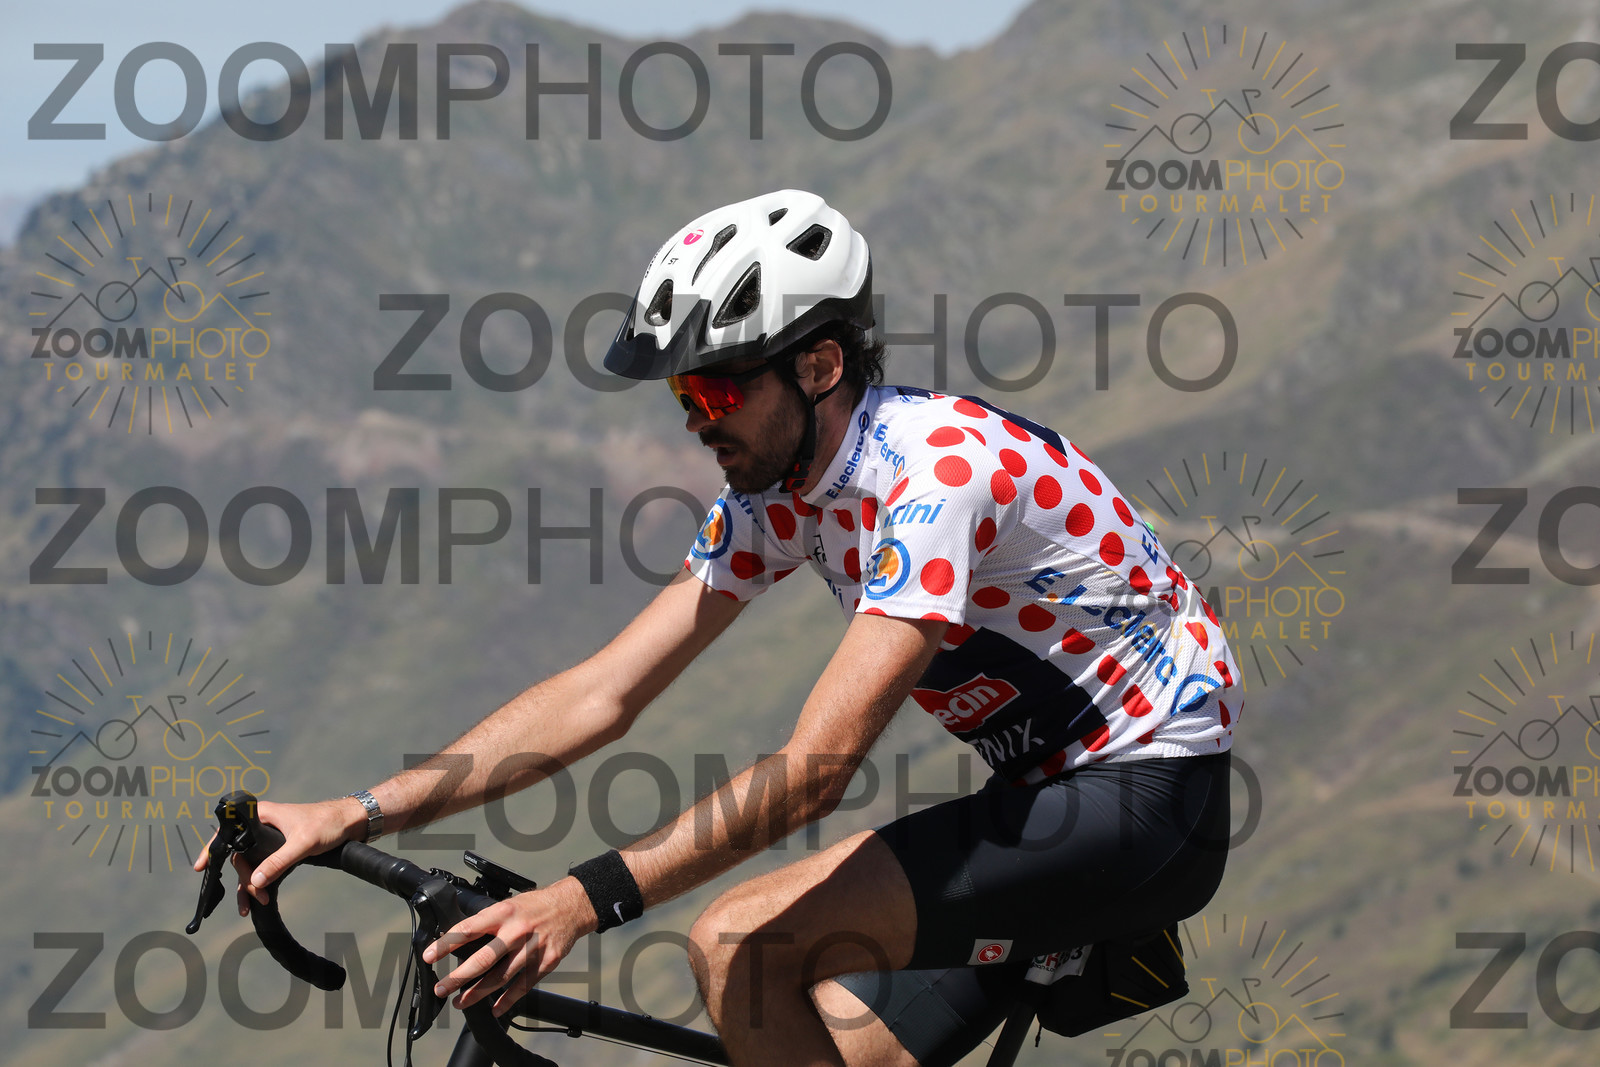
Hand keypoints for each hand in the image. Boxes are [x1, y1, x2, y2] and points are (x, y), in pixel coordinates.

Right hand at [191, 797, 364, 912]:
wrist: (353, 823)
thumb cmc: (329, 823)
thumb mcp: (303, 843)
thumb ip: (278, 861)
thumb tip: (254, 881)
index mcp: (263, 815)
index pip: (229, 830)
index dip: (212, 848)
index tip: (200, 866)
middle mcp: (263, 826)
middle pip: (240, 855)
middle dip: (243, 879)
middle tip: (254, 898)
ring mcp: (271, 839)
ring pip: (251, 864)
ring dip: (250, 885)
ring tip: (251, 906)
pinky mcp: (281, 850)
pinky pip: (263, 868)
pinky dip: (260, 883)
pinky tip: (257, 900)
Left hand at [423, 877, 598, 1015]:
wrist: (572, 906)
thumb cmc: (535, 906)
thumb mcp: (508, 904)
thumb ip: (487, 922)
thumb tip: (459, 941)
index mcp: (503, 913)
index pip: (469, 930)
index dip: (446, 944)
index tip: (429, 956)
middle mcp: (517, 931)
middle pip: (483, 959)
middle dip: (458, 977)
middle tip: (442, 989)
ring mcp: (532, 949)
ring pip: (501, 977)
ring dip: (478, 993)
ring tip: (461, 1002)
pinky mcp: (546, 962)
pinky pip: (523, 986)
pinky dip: (507, 1000)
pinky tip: (494, 1008)